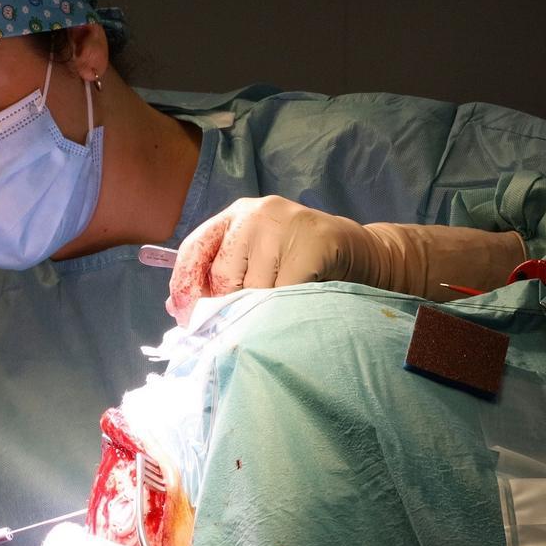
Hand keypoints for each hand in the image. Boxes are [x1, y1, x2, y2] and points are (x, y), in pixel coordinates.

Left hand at [164, 195, 526, 326]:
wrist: (367, 256)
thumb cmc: (304, 265)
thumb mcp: (259, 260)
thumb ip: (225, 276)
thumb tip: (178, 311)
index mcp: (237, 214)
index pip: (194, 248)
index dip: (184, 286)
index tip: (184, 317)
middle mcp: (257, 213)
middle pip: (221, 274)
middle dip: (222, 308)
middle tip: (229, 332)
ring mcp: (286, 225)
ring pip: (253, 289)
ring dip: (257, 315)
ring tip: (268, 325)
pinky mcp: (312, 244)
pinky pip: (284, 294)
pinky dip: (283, 314)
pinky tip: (289, 320)